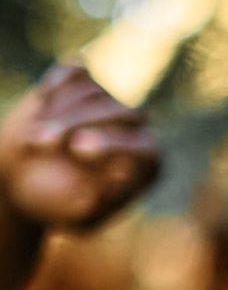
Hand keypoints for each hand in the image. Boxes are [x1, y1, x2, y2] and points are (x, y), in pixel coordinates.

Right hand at [0, 65, 158, 233]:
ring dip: (56, 113)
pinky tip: (43, 99)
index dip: (114, 144)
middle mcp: (135, 130)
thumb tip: (123, 173)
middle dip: (76, 124)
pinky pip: (75, 70)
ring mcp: (109, 102)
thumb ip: (100, 206)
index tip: (78, 149)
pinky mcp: (82, 83)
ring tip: (33, 141)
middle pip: (120, 112)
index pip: (146, 147)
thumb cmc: (54, 205)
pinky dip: (57, 82)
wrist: (20, 182)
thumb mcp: (76, 219)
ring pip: (92, 92)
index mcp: (146, 165)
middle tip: (41, 143)